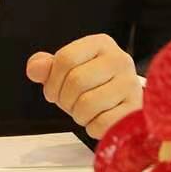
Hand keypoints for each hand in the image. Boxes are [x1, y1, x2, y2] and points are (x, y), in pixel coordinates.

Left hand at [25, 34, 142, 139]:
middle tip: (70, 104)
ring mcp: (130, 84)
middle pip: (76, 81)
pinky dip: (93, 127)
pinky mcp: (135, 110)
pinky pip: (102, 124)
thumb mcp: (68, 71)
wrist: (124, 103)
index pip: (65, 59)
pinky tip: (99, 119)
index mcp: (100, 44)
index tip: (54, 91)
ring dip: (78, 115)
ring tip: (85, 111)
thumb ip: (47, 67)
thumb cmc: (94, 85)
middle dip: (65, 100)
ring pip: (87, 104)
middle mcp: (119, 59)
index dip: (52, 81)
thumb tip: (35, 68)